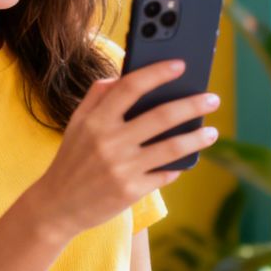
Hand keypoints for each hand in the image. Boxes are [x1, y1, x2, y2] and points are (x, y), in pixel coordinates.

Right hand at [29, 59, 220, 238]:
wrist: (58, 206)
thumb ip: (97, 95)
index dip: (158, 72)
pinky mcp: (131, 191)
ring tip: (212, 132)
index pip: (131, 86)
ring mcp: (122, 168)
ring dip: (197, 138)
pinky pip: (164, 174)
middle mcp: (110, 142)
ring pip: (171, 147)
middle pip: (161, 116)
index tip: (180, 65)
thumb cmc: (72, 159)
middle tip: (213, 99)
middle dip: (192, 105)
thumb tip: (124, 76)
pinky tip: (188, 160)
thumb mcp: (76, 123)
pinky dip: (178, 166)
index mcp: (96, 120)